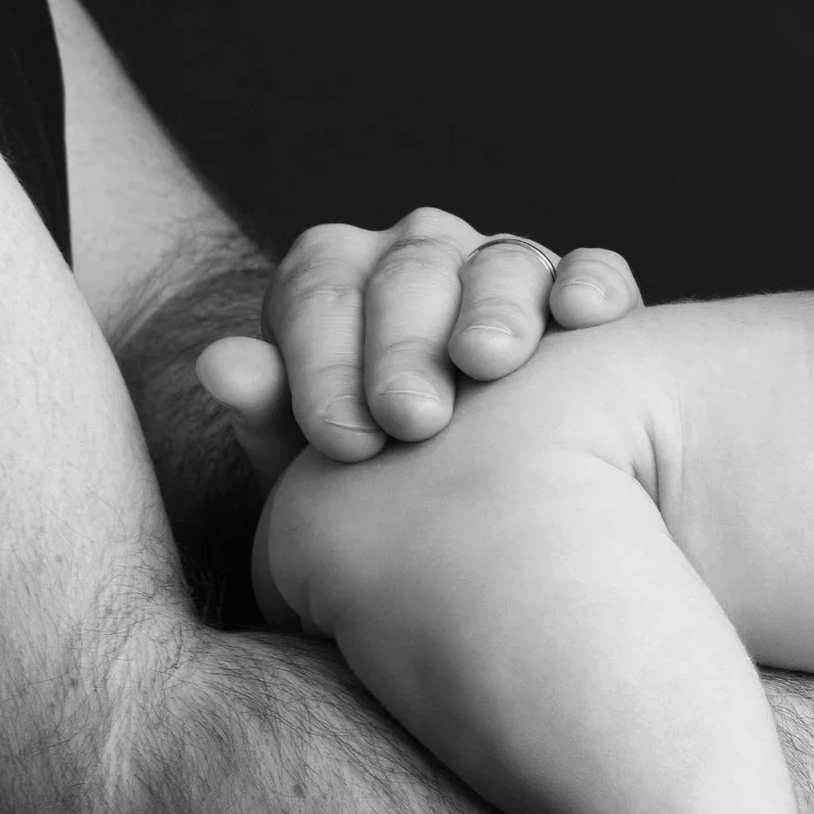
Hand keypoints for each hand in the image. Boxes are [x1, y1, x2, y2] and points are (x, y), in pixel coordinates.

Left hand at [195, 207, 640, 486]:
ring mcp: (507, 273)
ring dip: (494, 309)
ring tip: (488, 363)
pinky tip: (579, 317)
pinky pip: (594, 272)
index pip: (320, 286)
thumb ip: (275, 421)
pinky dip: (588, 284)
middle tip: (412, 420)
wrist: (499, 551)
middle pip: (409, 269)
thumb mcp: (327, 484)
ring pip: (501, 263)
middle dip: (405, 341)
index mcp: (341, 289)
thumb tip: (219, 364)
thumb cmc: (394, 513)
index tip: (341, 439)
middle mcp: (422, 262)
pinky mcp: (589, 300)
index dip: (324, 355)